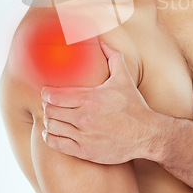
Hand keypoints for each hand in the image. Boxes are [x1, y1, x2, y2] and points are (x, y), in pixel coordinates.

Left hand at [41, 42, 154, 163]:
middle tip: (49, 105)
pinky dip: (49, 137)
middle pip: (51, 111)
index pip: (55, 95)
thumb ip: (112, 57)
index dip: (47, 93)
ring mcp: (84, 135)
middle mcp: (84, 117)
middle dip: (47, 107)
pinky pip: (57, 144)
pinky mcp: (85, 151)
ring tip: (51, 118)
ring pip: (52, 127)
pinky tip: (50, 133)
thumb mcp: (124, 78)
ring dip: (48, 121)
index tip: (46, 93)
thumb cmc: (133, 105)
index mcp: (91, 98)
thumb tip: (102, 42)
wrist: (146, 134)